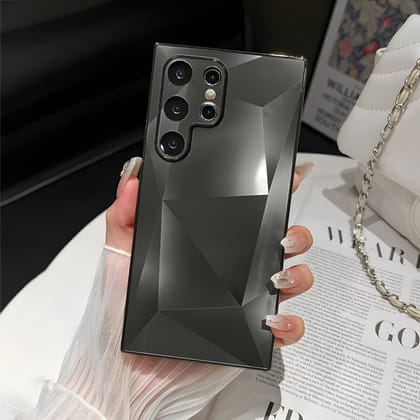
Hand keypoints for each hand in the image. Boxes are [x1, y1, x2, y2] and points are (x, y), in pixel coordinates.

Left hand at [106, 157, 313, 348]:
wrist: (127, 370)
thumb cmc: (122, 315)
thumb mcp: (122, 258)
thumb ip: (124, 217)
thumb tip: (131, 181)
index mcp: (210, 249)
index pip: (248, 215)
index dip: (273, 195)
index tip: (288, 178)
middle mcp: (233, 273)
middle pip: (280, 244)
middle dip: (295, 234)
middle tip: (283, 236)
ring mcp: (245, 302)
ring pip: (292, 280)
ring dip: (298, 274)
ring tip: (277, 276)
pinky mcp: (250, 335)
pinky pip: (286, 328)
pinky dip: (290, 323)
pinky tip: (272, 319)